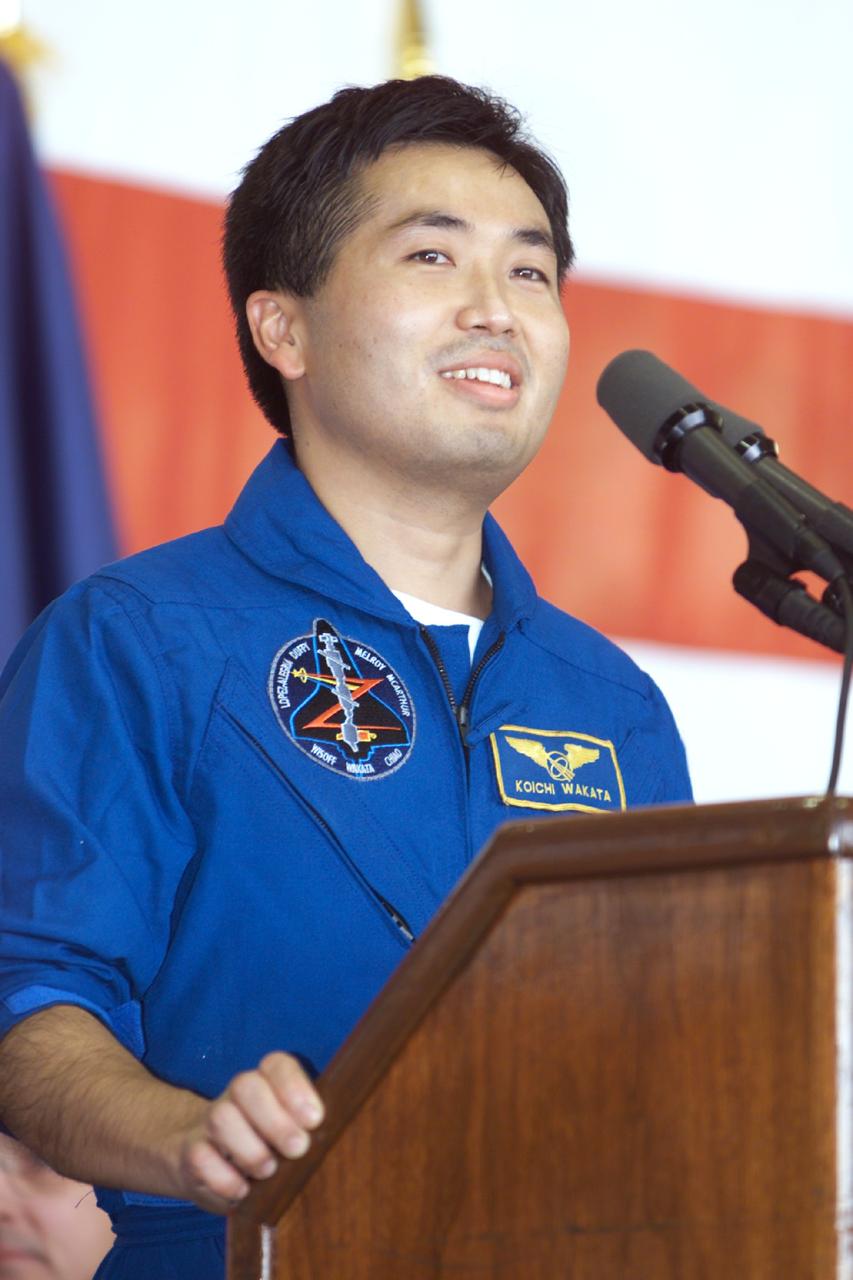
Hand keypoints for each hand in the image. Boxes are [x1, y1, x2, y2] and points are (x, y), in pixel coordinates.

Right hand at [176, 1052, 323, 1212]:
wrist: (209, 1160)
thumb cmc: (267, 1145)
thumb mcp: (291, 1130)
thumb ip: (307, 1126)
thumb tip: (332, 1138)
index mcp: (266, 1082)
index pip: (277, 1065)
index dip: (295, 1087)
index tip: (314, 1120)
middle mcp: (236, 1095)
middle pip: (246, 1085)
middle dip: (275, 1121)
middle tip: (298, 1150)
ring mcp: (210, 1121)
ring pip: (222, 1118)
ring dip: (250, 1150)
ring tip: (268, 1172)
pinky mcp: (191, 1152)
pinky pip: (201, 1158)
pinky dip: (225, 1179)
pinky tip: (243, 1192)